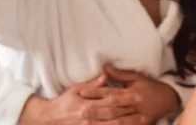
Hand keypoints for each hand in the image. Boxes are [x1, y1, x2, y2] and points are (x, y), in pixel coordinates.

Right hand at [19, 74, 139, 124]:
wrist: (50, 119)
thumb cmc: (63, 102)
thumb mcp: (75, 90)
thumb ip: (92, 85)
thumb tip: (105, 76)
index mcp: (87, 105)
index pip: (110, 101)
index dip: (124, 100)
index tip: (136, 97)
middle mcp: (89, 118)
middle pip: (114, 116)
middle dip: (130, 114)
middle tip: (145, 113)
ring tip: (141, 123)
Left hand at [79, 64, 179, 124]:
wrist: (170, 100)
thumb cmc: (151, 87)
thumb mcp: (136, 78)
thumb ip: (119, 75)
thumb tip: (104, 67)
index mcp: (131, 93)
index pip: (110, 93)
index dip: (96, 92)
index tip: (82, 92)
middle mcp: (134, 106)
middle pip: (113, 109)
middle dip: (97, 110)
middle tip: (81, 111)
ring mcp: (138, 118)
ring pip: (119, 122)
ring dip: (103, 123)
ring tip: (89, 123)